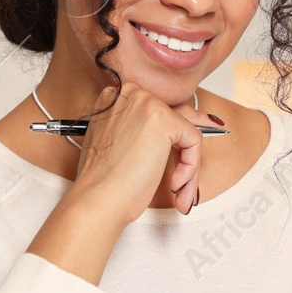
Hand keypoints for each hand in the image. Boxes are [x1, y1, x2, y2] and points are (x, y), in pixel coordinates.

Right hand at [69, 82, 220, 218]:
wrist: (97, 199)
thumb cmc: (105, 181)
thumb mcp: (124, 146)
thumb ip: (147, 131)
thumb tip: (190, 122)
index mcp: (116, 97)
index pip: (160, 111)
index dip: (174, 139)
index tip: (183, 155)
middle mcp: (130, 93)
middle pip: (177, 119)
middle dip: (184, 154)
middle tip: (184, 181)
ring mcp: (146, 103)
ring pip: (187, 133)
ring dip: (188, 167)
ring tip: (179, 191)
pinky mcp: (163, 119)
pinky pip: (194, 141)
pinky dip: (190, 167)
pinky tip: (174, 184)